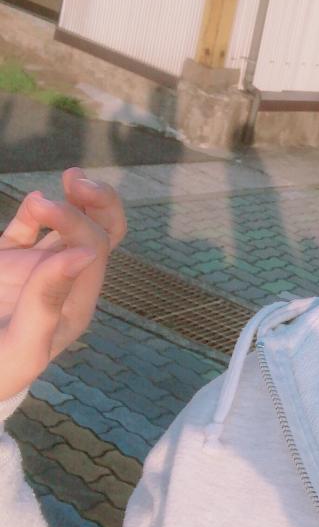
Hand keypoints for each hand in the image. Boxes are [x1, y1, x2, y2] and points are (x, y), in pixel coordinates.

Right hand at [0, 167, 127, 399]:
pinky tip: (32, 205)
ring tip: (66, 181)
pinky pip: (26, 229)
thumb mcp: (23, 346)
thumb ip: (48, 300)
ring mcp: (36, 268)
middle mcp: (63, 280)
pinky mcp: (6, 261)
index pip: (92, 250)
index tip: (44, 208)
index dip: (76, 223)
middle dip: (97, 203)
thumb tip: (81, 254)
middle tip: (74, 180)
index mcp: (75, 302)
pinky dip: (32, 212)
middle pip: (101, 233)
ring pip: (71, 226)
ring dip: (72, 201)